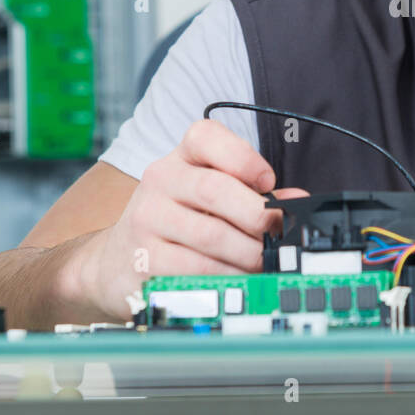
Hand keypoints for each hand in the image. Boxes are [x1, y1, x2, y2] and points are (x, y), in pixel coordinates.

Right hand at [78, 118, 306, 320]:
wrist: (116, 260)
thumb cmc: (177, 222)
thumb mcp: (209, 197)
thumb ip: (253, 194)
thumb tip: (298, 200)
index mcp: (181, 158)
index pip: (206, 137)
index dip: (243, 157)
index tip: (268, 181)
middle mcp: (159, 180)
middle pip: (215, 190)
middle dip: (257, 215)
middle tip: (279, 232)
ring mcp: (147, 219)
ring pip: (210, 235)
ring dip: (248, 252)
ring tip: (265, 261)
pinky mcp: (143, 259)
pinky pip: (196, 268)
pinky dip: (227, 275)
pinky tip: (239, 277)